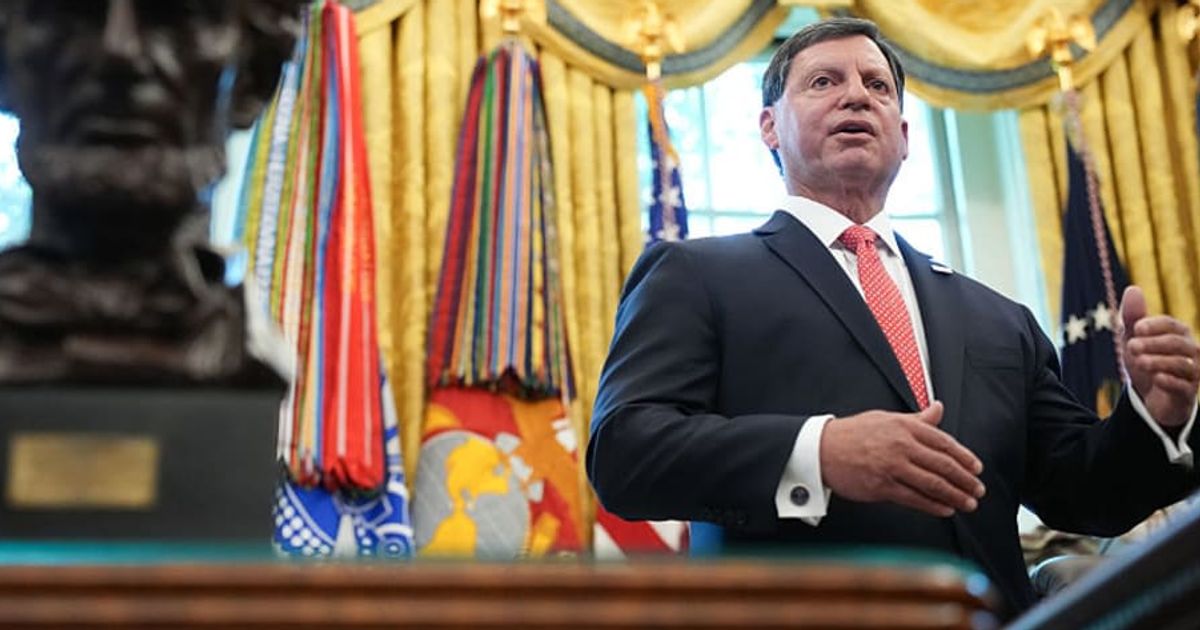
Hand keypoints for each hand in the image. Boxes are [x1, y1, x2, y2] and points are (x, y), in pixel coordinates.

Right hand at [819, 401, 984, 517]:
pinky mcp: (882, 486)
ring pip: (933, 483)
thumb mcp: (886, 419)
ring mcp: (892, 466)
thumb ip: (917, 419)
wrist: (821, 449)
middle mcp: (901, 445)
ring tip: (968, 503)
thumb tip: (938, 409)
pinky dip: (933, 505)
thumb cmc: (853, 434)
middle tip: (978, 489)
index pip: (944, 442)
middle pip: (943, 465)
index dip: (965, 457)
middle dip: (965, 480)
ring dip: (955, 495)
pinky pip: (914, 498)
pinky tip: (945, 509)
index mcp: (904, 426)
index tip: (977, 468)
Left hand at [1120, 286, 1199, 427]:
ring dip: (1159, 362)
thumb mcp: (1134, 339)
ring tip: (1140, 361)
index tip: (1136, 328)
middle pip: (1178, 343)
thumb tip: (1132, 288)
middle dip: (1154, 343)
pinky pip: (1185, 387)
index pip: (1171, 325)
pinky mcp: (1187, 394)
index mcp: (1178, 335)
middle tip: (1131, 347)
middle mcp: (1191, 352)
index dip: (1154, 325)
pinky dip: (1171, 382)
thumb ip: (1133, 316)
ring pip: (1182, 364)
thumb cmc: (1145, 361)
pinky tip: (1157, 378)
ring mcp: (1192, 373)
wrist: (1150, 397)